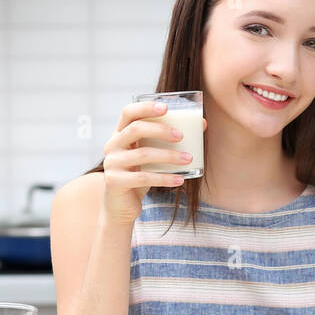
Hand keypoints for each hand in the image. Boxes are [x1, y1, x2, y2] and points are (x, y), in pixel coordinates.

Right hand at [100, 102, 206, 224]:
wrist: (120, 206)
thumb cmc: (140, 174)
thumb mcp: (152, 155)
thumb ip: (169, 140)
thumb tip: (203, 124)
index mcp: (120, 134)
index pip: (128, 112)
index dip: (146, 107)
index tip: (167, 108)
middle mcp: (112, 145)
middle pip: (136, 129)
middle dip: (161, 130)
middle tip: (181, 136)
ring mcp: (112, 163)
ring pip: (143, 154)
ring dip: (169, 156)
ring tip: (189, 159)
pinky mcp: (115, 182)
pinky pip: (143, 178)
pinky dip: (165, 178)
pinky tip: (180, 180)